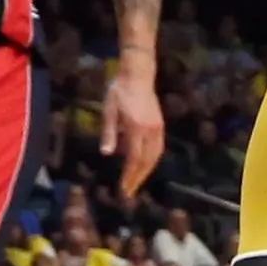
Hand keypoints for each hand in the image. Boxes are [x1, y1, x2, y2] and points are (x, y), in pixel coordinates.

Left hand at [102, 66, 164, 197]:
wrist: (138, 74)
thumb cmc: (119, 91)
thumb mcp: (109, 110)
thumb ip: (109, 132)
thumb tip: (106, 154)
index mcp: (136, 127)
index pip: (133, 158)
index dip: (129, 175)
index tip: (123, 188)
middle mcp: (150, 130)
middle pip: (147, 161)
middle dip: (138, 178)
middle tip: (129, 192)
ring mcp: (158, 128)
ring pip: (155, 156)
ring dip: (146, 172)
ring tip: (136, 182)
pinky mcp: (160, 125)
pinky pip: (159, 148)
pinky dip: (152, 161)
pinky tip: (145, 166)